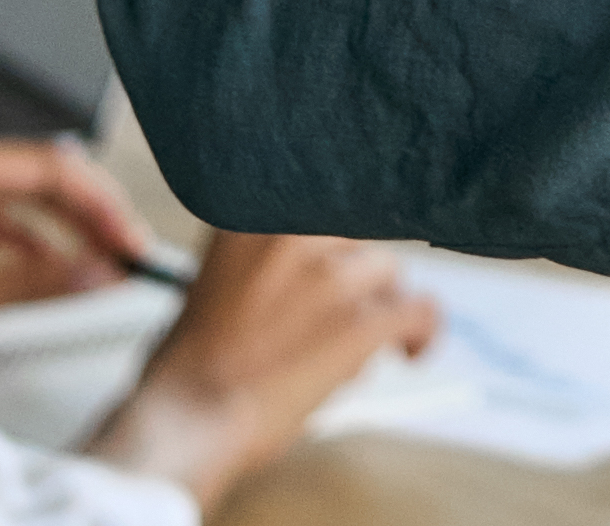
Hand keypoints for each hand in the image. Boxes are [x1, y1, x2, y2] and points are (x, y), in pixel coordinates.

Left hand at [0, 132, 154, 345]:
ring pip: (26, 204)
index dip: (101, 204)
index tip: (131, 242)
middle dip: (91, 217)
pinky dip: (36, 248)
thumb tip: (99, 275)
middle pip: (44, 180)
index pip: (52, 167)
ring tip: (103, 268)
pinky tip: (56, 275)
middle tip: (129, 256)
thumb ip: (32, 283)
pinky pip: (2, 225)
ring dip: (67, 234)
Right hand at [96, 227, 437, 502]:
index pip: (325, 189)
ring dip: (381, 303)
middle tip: (345, 307)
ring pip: (388, 271)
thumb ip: (266, 254)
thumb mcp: (215, 275)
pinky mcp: (362, 322)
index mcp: (253, 213)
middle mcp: (295, 232)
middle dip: (356, 270)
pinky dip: (422, 331)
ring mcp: (332, 276)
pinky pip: (420, 310)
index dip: (341, 227)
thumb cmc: (193, 364)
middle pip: (358, 232)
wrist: (186, 420)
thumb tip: (318, 260)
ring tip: (369, 340)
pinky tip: (413, 350)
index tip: (346, 248)